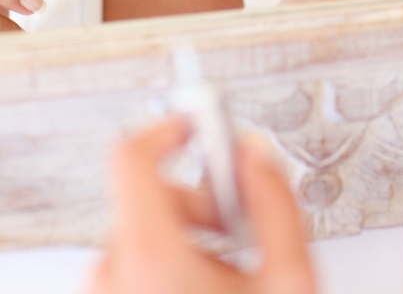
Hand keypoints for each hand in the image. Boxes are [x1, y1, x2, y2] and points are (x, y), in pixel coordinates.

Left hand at [85, 117, 316, 293]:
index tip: (202, 124)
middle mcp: (112, 277)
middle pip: (149, 198)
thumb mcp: (289, 282)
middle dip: (201, 201)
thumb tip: (256, 154)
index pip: (131, 156)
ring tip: (230, 281)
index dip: (170, 127)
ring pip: (144, 234)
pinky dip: (169, 269)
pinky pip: (133, 268)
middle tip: (242, 230)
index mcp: (150, 258)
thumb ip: (276, 203)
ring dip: (189, 241)